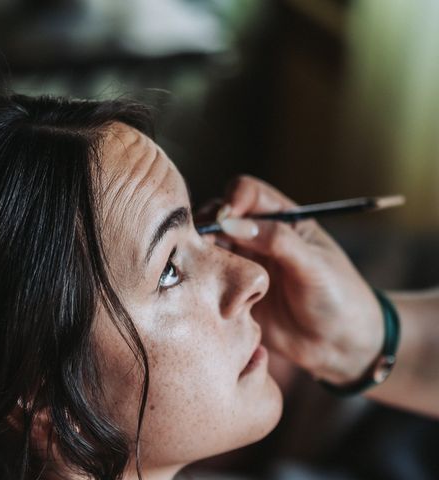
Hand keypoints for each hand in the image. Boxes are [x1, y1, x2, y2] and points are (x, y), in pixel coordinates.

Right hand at [210, 176, 383, 383]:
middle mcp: (258, 238)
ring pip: (208, 245)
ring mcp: (243, 265)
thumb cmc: (338, 298)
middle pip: (219, 215)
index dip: (233, 199)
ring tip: (203, 265)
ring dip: (201, 250)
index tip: (225, 218)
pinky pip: (208, 278)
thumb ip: (276, 240)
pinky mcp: (232, 292)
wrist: (340, 346)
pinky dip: (200, 277)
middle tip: (206, 243)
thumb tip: (234, 222)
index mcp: (282, 220)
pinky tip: (204, 287)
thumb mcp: (313, 264)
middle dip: (208, 224)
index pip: (248, 193)